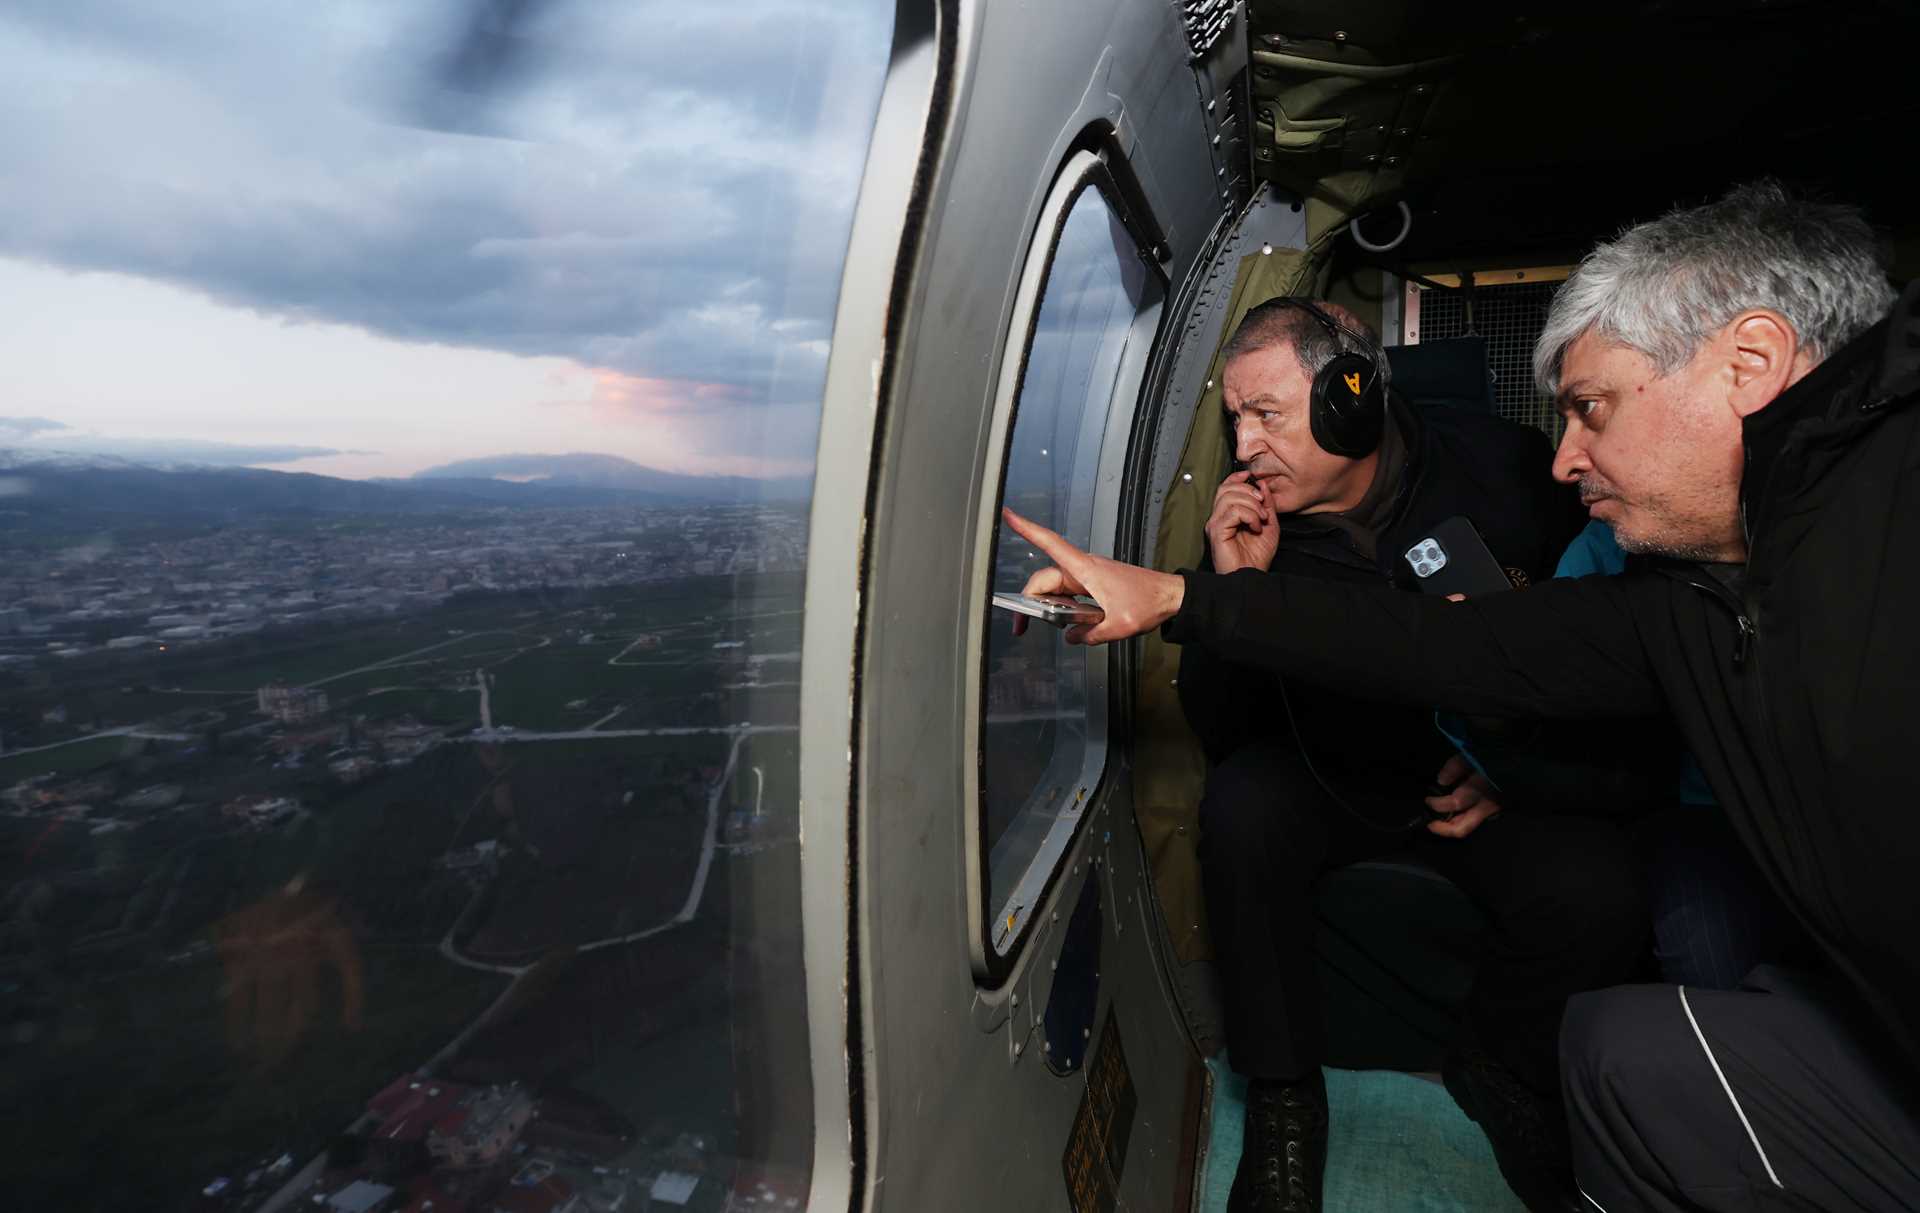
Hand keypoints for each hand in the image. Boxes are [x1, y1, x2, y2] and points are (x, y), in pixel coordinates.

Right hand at [1002, 509, 1184, 644]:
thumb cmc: (1149, 602)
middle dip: (1028, 602)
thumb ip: (1089, 635)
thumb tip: (1071, 637)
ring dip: (1046, 608)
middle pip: (1043, 580)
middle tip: (1021, 628)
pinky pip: (1068, 594)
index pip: (1049, 543)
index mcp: (1085, 569)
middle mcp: (1082, 569)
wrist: (1170, 596)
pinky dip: (1062, 608)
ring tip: (1052, 628)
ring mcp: (1087, 577)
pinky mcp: (1093, 585)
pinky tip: (1069, 624)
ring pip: (1054, 590)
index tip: (1007, 514)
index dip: (1026, 528)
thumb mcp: (1117, 627)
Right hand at [1206, 471, 1279, 573]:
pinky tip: (1256, 527)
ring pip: (1229, 498)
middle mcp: (1217, 518)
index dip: (1237, 478)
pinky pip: (1232, 512)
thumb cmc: (1257, 557)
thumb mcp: (1269, 524)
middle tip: (1263, 504)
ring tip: (1261, 519)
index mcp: (1227, 515)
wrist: (1252, 576)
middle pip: (1225, 488)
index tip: (1251, 476)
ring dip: (1251, 504)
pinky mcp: (1217, 532)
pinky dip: (1249, 515)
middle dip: (1248, 491)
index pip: (1225, 487)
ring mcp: (1215, 524)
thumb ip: (1266, 504)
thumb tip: (1262, 484)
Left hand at [1425, 753, 1502, 838]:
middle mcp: (1485, 805)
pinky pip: (1475, 821)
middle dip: (1443, 829)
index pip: (1455, 803)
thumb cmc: (1494, 756)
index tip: (1428, 800)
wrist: (1520, 763)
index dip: (1438, 804)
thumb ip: (1454, 768)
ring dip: (1451, 827)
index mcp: (1478, 789)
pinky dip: (1462, 820)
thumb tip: (1440, 781)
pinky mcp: (1496, 811)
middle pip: (1461, 828)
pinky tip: (1454, 814)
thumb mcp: (1471, 755)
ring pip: (1468, 827)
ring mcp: (1492, 810)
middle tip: (1430, 824)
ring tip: (1438, 821)